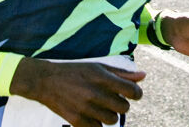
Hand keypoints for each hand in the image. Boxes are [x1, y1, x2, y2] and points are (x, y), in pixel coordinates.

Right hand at [10, 58, 145, 126]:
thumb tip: (143, 76)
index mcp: (102, 78)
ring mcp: (86, 109)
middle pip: (124, 108)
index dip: (136, 93)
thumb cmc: (75, 71)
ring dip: (110, 114)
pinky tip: (92, 114)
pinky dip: (98, 123)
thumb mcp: (98, 67)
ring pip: (112, 120)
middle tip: (113, 100)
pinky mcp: (76, 121)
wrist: (45, 81)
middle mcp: (95, 94)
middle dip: (122, 104)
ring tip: (101, 106)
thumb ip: (122, 73)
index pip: (132, 91)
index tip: (132, 93)